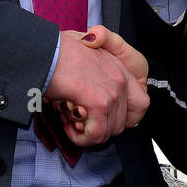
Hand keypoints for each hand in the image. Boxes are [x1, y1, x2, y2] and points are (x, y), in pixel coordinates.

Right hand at [46, 26, 150, 144]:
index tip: (101, 118)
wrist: (46, 48)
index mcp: (120, 69)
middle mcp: (121, 81)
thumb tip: (91, 90)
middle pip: (120, 123)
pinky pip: (96, 134)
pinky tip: (67, 126)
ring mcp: (112, 93)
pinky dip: (80, 137)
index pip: (140, 104)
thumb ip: (96, 69)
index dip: (122, 118)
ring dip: (86, 133)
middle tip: (76, 120)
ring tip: (68, 121)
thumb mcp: (84, 52)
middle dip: (97, 128)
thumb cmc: (57, 50)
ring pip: (107, 132)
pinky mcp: (100, 103)